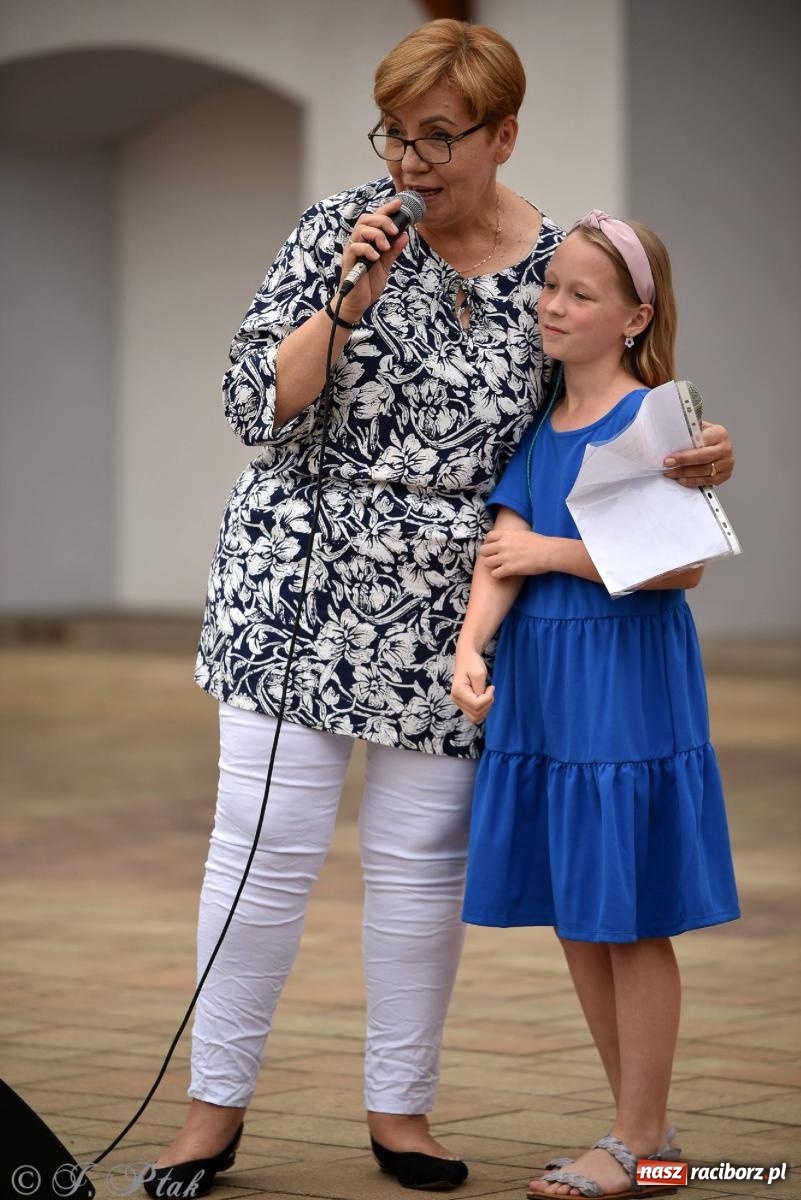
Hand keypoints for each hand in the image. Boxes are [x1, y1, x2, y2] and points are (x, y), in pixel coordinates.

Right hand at [337, 197, 409, 319]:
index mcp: (367, 241)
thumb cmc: (368, 283)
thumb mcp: (386, 265)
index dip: (386, 208)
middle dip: (382, 220)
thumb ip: (393, 250)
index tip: (399, 203)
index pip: (375, 219)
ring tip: (385, 248)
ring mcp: (352, 251)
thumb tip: (405, 235)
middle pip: (366, 219)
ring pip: (360, 230)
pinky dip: (368, 249)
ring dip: (376, 235)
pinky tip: (376, 257)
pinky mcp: (348, 261)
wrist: (357, 303)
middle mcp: (358, 242)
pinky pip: (355, 247)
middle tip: (394, 231)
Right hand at [451, 649, 493, 722]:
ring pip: (476, 717)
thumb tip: (483, 703)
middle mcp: (455, 699)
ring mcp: (458, 702)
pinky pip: (475, 713)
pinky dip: (483, 708)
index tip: (492, 687)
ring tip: (486, 693)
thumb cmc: (473, 663)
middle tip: (489, 691)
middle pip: (476, 714)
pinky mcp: (463, 703)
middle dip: (487, 704)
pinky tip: (484, 697)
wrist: (467, 657)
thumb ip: (480, 690)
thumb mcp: (479, 674)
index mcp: (458, 692)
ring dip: (485, 707)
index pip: (476, 705)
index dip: (488, 698)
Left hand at [479, 528, 552, 576]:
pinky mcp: (509, 569)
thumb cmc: (540, 543)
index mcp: (507, 534)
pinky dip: (498, 575)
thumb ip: (512, 536)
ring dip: (492, 566)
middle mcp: (503, 544)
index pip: (488, 536)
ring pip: (487, 563)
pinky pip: (494, 574)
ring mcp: (505, 557)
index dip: (489, 543)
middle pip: (483, 550)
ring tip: (500, 568)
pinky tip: (505, 575)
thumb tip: (509, 539)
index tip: (493, 548)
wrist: (549, 552)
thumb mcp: (523, 534)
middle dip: (488, 555)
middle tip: (495, 560)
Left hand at [663, 420, 733, 487]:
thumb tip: (670, 440)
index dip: (683, 454)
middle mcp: (725, 448)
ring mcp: (727, 463)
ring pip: (704, 472)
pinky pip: (707, 481)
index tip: (669, 458)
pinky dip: (693, 481)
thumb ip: (688, 433)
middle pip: (703, 459)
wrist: (716, 443)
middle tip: (668, 466)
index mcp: (719, 434)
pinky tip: (682, 479)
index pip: (700, 445)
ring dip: (685, 474)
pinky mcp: (725, 474)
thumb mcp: (697, 428)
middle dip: (683, 464)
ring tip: (671, 473)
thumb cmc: (704, 436)